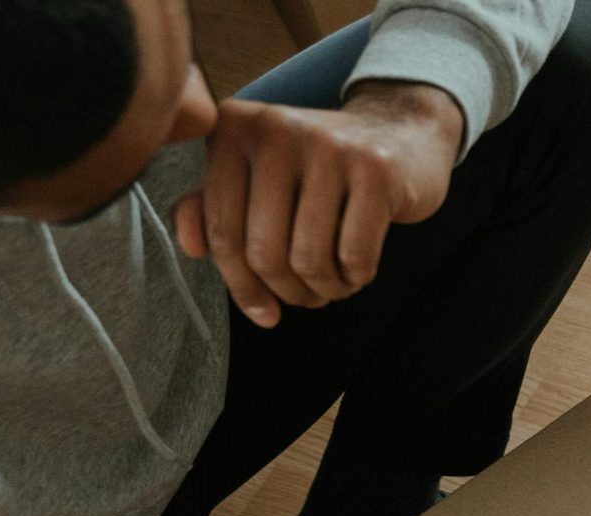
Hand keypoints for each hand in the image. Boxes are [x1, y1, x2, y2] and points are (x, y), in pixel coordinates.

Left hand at [173, 80, 463, 329]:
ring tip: (334, 283)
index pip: (222, 231)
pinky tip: (359, 270)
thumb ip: (213, 207)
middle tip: (308, 294)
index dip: (241, 286)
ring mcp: (327, 145)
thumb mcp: (259, 179)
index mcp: (233, 129)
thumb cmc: (319, 170)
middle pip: (265, 253)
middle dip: (289, 292)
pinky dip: (357, 277)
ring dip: (325, 289)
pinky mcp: (375, 169)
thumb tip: (191, 247)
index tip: (263, 312)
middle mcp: (275, 129)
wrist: (399, 134)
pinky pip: (354, 255)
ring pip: (309, 260)